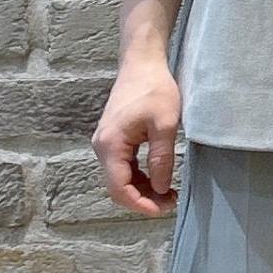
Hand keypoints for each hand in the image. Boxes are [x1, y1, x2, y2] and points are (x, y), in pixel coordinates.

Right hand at [92, 57, 182, 216]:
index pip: (119, 188)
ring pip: (120, 178)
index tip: (163, 209)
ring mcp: (105, 143)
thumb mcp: (165, 125)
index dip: (140, 204)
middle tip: (170, 202)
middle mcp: (102, 147)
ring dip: (142, 190)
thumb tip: (161, 189)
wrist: (141, 63)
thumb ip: (162, 159)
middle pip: (117, 186)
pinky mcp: (113, 139)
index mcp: (111, 145)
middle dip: (143, 199)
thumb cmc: (154, 89)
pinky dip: (139, 177)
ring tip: (168, 193)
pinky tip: (159, 179)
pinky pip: (123, 167)